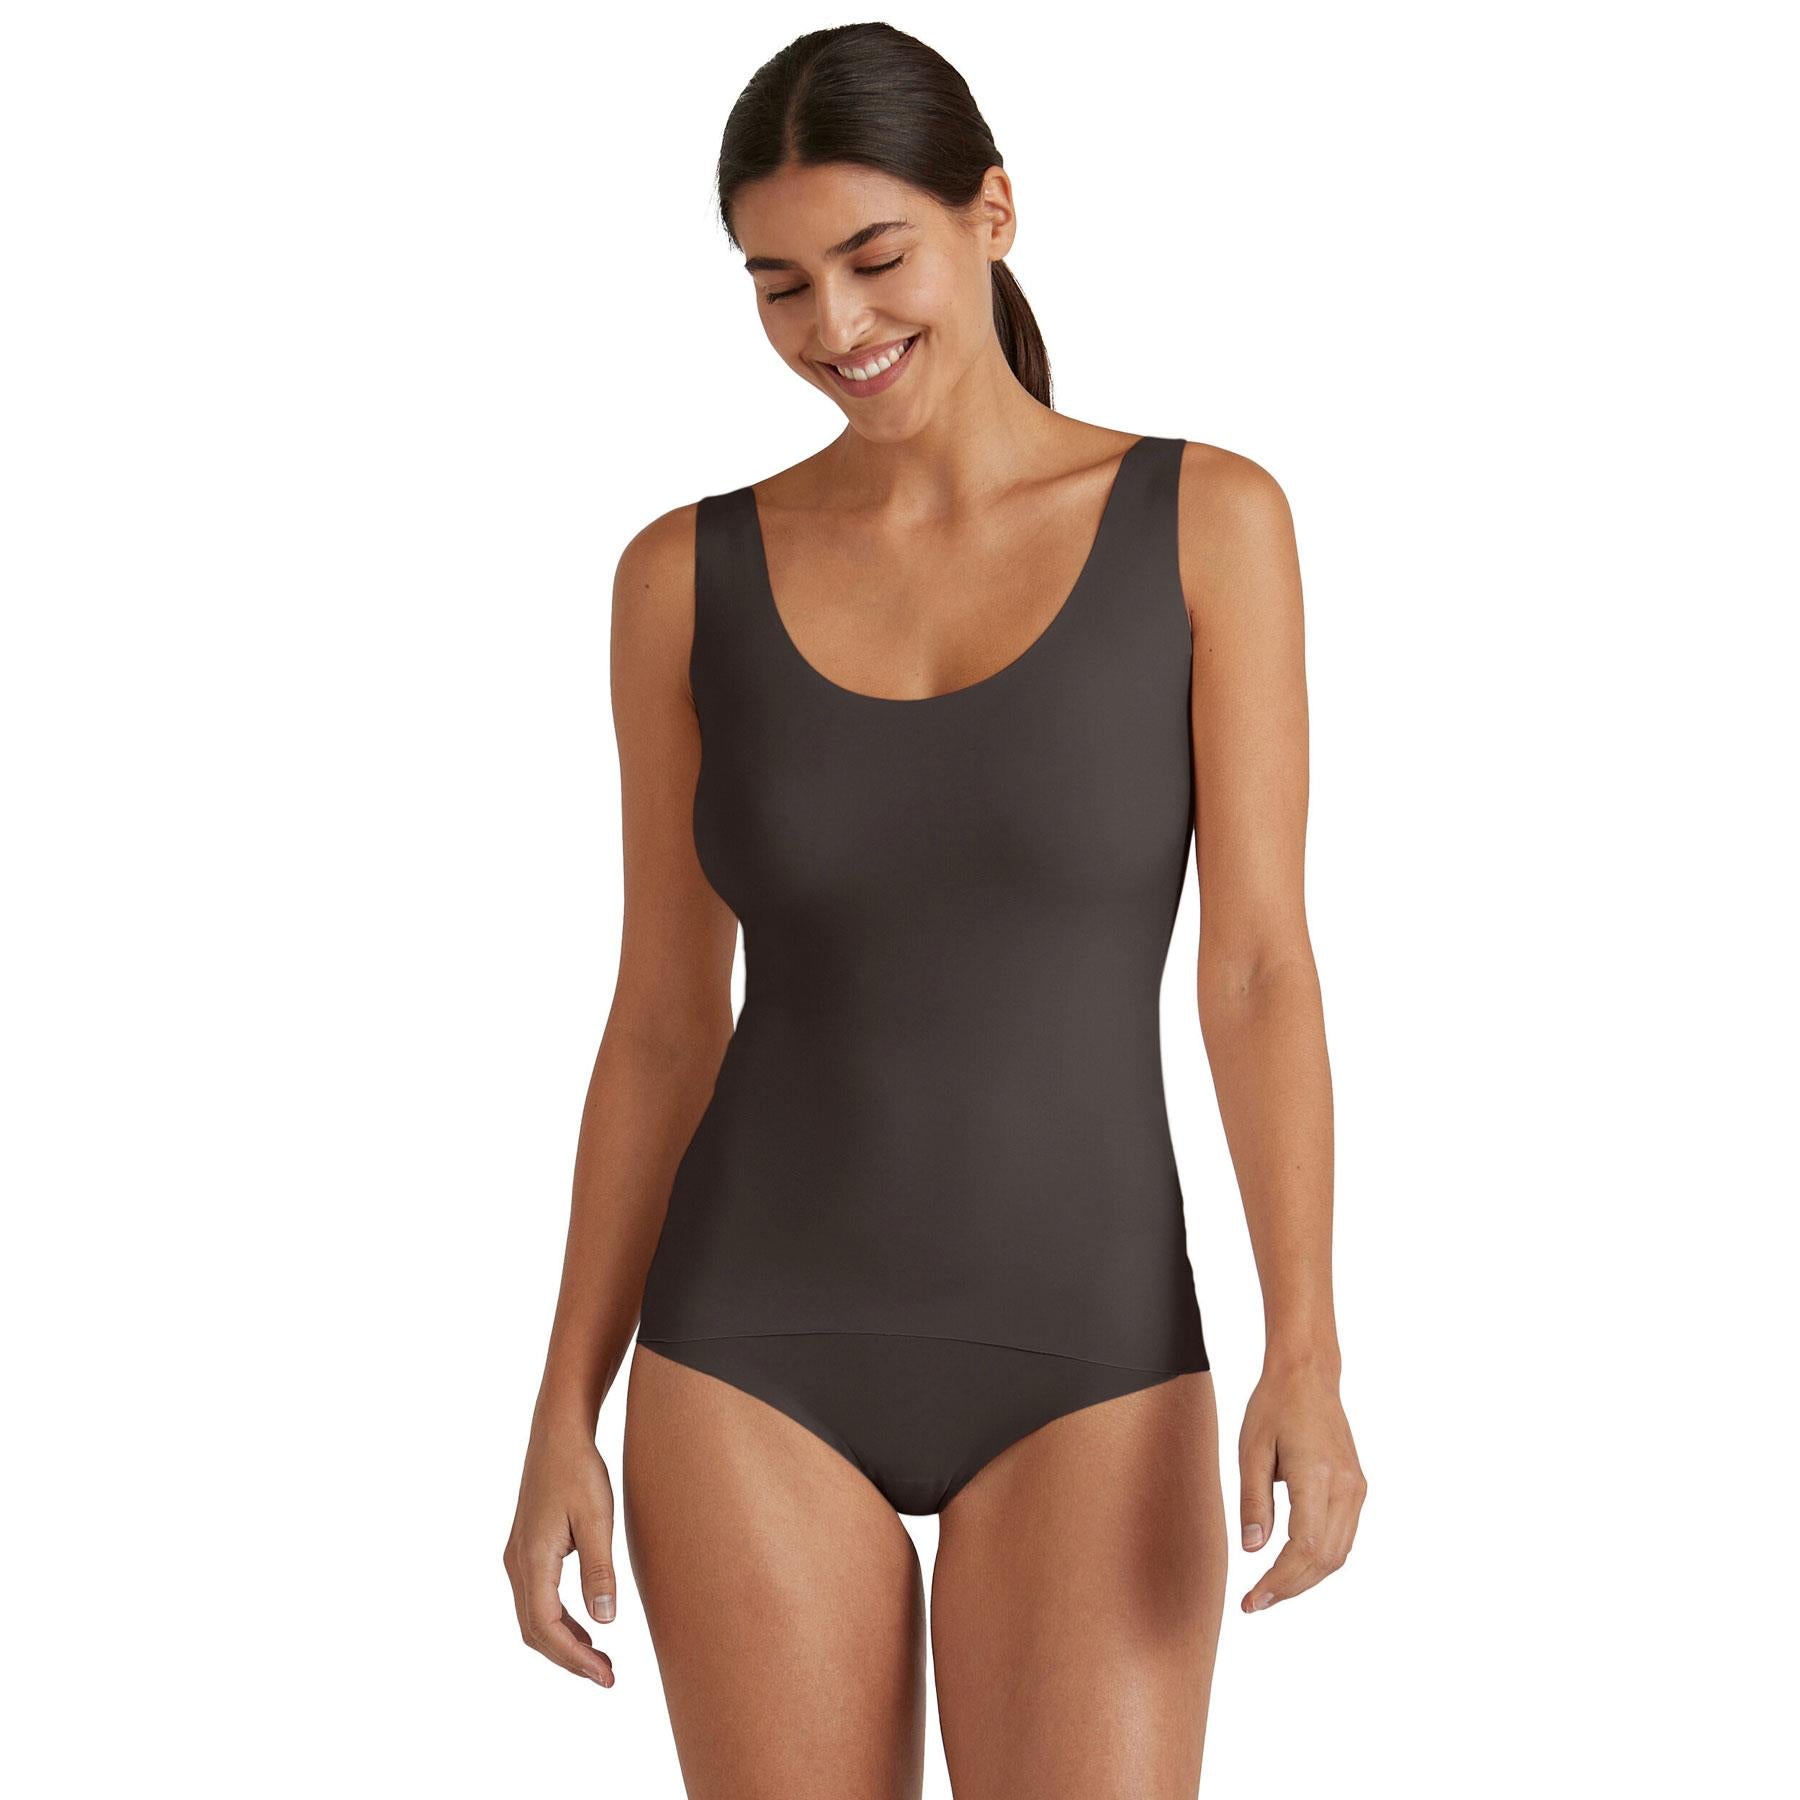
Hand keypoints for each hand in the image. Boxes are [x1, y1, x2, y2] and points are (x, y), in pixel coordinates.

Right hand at [503, 1422, 619, 1685]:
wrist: (557, 1433)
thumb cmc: (579, 1469)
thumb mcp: (598, 1518)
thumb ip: (599, 1570)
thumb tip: (605, 1621)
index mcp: (532, 1559)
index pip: (546, 1627)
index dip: (574, 1658)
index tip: (605, 1675)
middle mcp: (517, 1563)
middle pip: (535, 1631)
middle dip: (568, 1659)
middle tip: (607, 1675)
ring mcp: (517, 1557)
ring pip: (533, 1618)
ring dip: (562, 1643)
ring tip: (599, 1658)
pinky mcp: (526, 1549)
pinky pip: (536, 1599)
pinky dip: (557, 1622)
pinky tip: (584, 1626)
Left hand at [1237, 1355, 1365, 1611]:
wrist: (1308, 1375)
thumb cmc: (1273, 1406)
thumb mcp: (1251, 1450)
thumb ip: (1254, 1501)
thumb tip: (1253, 1551)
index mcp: (1317, 1476)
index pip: (1305, 1548)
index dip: (1279, 1582)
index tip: (1253, 1600)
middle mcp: (1345, 1487)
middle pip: (1325, 1559)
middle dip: (1291, 1587)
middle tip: (1257, 1602)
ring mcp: (1356, 1488)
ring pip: (1339, 1554)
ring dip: (1307, 1578)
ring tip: (1271, 1590)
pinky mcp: (1357, 1487)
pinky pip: (1343, 1536)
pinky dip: (1321, 1559)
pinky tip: (1294, 1565)